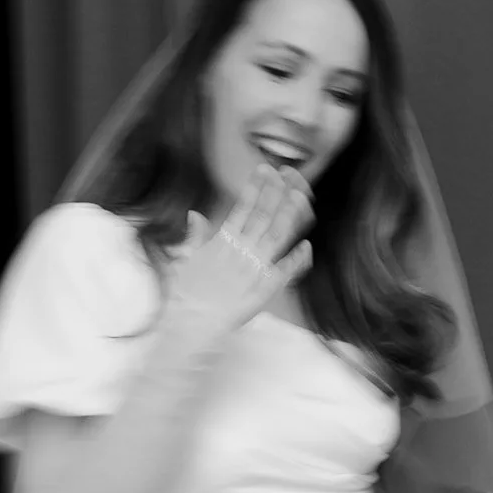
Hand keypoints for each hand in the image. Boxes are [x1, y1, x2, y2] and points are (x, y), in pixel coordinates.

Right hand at [169, 163, 313, 336]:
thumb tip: (195, 214)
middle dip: (277, 193)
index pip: (243, 207)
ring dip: (290, 215)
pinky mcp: (264, 289)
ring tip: (300, 197)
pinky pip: (285, 271)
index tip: (264, 170)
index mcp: (222, 241)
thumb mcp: (186, 260)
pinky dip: (297, 259)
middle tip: (288, 175)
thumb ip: (196, 236)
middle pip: (264, 215)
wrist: (190, 323)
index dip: (256, 187)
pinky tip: (307, 246)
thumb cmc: (185, 295)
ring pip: (277, 236)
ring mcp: (254, 268)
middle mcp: (241, 250)